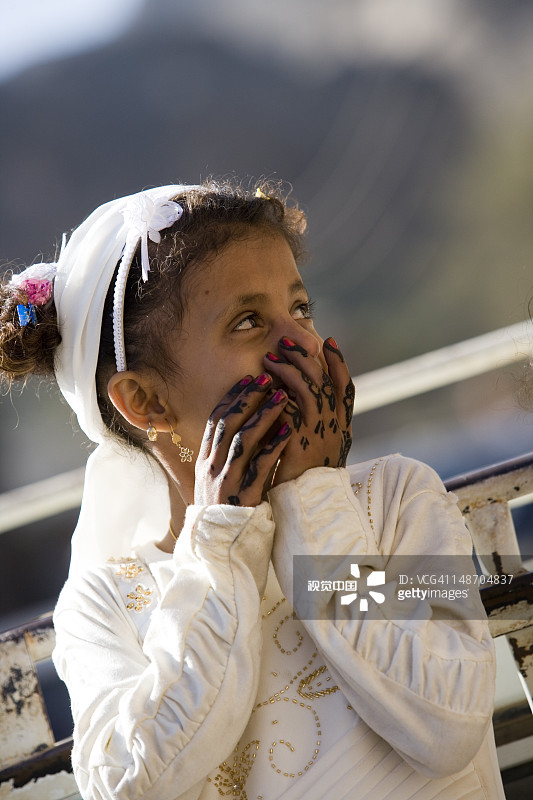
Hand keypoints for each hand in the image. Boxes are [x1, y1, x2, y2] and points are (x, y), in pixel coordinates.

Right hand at [194, 373, 291, 506]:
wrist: (219, 551)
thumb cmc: (224, 513)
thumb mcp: (215, 482)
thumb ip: (223, 458)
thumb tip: (238, 430)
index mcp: (203, 461)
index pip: (216, 420)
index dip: (233, 397)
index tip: (250, 378)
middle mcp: (210, 468)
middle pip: (228, 423)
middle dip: (249, 397)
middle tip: (268, 377)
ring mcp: (224, 482)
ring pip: (243, 440)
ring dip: (264, 415)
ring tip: (282, 396)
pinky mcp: (242, 497)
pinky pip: (259, 466)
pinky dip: (274, 446)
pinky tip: (289, 430)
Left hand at [264, 336, 354, 484]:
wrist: (305, 509)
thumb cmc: (306, 480)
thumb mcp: (318, 450)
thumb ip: (317, 426)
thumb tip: (302, 400)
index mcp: (342, 428)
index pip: (347, 388)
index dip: (339, 363)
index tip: (328, 341)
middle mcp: (336, 428)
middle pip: (327, 382)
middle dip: (307, 358)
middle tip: (287, 342)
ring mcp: (322, 434)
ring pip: (311, 390)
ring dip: (290, 370)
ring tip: (270, 358)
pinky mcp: (303, 442)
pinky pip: (293, 409)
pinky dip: (281, 392)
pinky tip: (266, 384)